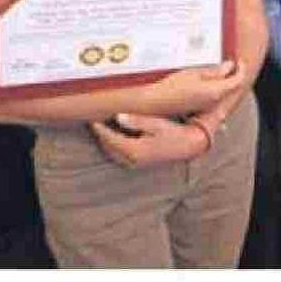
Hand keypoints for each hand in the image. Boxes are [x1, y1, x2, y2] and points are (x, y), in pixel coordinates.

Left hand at [90, 114, 206, 167]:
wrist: (188, 145)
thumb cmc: (173, 132)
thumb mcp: (156, 123)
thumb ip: (137, 121)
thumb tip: (119, 117)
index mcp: (136, 150)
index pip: (111, 139)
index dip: (100, 130)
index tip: (92, 120)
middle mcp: (134, 160)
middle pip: (109, 148)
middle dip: (100, 136)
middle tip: (94, 122)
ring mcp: (137, 163)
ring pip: (113, 154)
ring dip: (106, 142)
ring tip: (101, 128)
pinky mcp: (140, 163)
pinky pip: (119, 156)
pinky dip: (113, 147)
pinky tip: (113, 137)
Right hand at [138, 60, 244, 116]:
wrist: (158, 103)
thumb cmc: (173, 87)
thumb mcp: (194, 73)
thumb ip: (214, 71)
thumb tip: (229, 66)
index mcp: (216, 91)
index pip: (237, 81)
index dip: (241, 69)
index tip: (239, 61)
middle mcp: (215, 101)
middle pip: (232, 87)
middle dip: (234, 74)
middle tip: (231, 63)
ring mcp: (209, 106)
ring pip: (224, 92)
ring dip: (225, 80)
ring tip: (218, 68)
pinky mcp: (202, 107)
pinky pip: (215, 96)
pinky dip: (217, 87)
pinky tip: (208, 79)